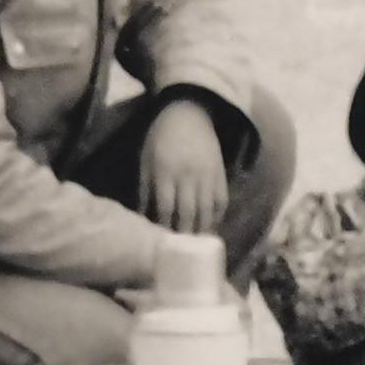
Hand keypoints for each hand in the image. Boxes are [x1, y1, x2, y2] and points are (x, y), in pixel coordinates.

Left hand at [139, 97, 229, 234]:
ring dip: (200, 231)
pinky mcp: (221, 174)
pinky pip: (221, 201)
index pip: (164, 207)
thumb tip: (143, 217)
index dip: (162, 226)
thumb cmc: (161, 137)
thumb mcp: (146, 160)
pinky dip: (216, 218)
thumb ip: (145, 189)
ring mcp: (208, 175)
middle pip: (187, 213)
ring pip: (206, 211)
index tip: (160, 242)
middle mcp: (189, 175)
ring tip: (194, 247)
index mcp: (166, 171)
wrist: (190, 112)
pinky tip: (209, 229)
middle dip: (182, 234)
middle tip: (178, 252)